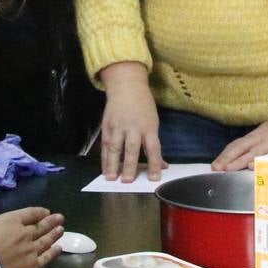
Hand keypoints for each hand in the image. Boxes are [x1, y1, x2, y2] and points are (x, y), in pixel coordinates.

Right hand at [100, 62, 165, 182]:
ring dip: (112, 163)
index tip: (155, 179)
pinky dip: (104, 158)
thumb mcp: (153, 122)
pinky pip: (104, 144)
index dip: (154, 164)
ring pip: (114, 147)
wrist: (127, 86)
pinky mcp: (107, 125)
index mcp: (148, 127)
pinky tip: (104, 169)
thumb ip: (154, 144)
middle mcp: (133, 127)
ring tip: (111, 178)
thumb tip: (163, 165)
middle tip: (127, 181)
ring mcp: (118, 126)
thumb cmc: (143, 106)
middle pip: (131, 148)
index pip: (153, 148)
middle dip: (129, 165)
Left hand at [212, 108, 267, 171]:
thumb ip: (258, 144)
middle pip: (241, 148)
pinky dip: (261, 161)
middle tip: (216, 168)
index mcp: (257, 135)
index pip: (237, 145)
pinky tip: (252, 166)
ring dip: (239, 162)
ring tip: (228, 169)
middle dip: (228, 159)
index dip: (225, 155)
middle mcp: (262, 138)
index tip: (215, 164)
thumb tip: (245, 157)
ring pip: (253, 153)